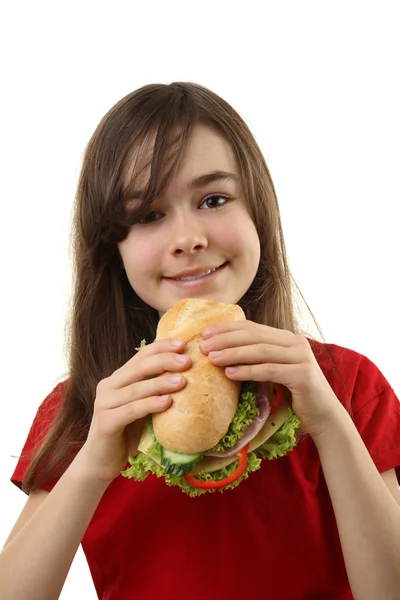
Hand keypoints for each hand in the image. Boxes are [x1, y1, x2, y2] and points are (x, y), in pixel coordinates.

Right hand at [78, 338, 190, 482]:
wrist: (100, 462)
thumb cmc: (127, 434)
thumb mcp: (142, 408)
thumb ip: (154, 392)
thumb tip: (188, 378)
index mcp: (118, 378)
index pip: (141, 355)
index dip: (161, 347)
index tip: (183, 345)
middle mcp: (108, 386)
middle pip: (139, 367)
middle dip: (164, 361)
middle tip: (187, 361)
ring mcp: (104, 403)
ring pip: (136, 388)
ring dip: (161, 383)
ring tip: (182, 381)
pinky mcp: (105, 422)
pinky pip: (131, 410)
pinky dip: (150, 404)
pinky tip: (167, 403)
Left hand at [199, 321, 342, 437]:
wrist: (323, 416)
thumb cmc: (294, 395)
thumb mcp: (274, 370)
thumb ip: (258, 359)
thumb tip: (222, 352)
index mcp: (287, 338)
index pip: (252, 327)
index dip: (227, 328)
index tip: (204, 333)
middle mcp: (295, 343)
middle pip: (254, 336)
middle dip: (225, 339)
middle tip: (203, 345)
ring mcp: (301, 357)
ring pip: (260, 351)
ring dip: (233, 353)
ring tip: (211, 359)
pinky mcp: (303, 374)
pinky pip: (269, 370)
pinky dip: (247, 371)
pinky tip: (229, 374)